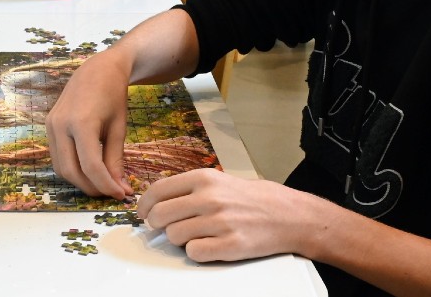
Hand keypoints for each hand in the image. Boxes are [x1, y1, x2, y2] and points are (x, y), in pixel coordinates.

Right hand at [45, 49, 135, 198]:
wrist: (97, 69)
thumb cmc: (113, 95)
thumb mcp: (119, 128)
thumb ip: (116, 160)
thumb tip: (119, 188)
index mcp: (81, 122)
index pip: (91, 165)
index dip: (106, 184)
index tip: (121, 194)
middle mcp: (61, 125)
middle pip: (71, 171)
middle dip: (92, 187)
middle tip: (111, 192)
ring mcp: (51, 125)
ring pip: (61, 168)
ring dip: (80, 180)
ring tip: (101, 182)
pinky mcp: (49, 125)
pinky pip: (57, 156)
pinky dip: (72, 168)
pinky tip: (89, 169)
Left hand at [137, 169, 313, 262]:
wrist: (288, 215)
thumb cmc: (250, 198)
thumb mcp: (218, 181)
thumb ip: (188, 188)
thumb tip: (155, 201)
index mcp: (204, 178)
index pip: (158, 191)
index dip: (144, 205)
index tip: (142, 213)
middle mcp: (209, 198)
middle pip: (161, 215)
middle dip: (156, 225)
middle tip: (163, 228)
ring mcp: (220, 222)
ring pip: (175, 236)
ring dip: (179, 239)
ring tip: (196, 234)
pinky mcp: (230, 244)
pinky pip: (194, 253)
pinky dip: (196, 252)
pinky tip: (207, 245)